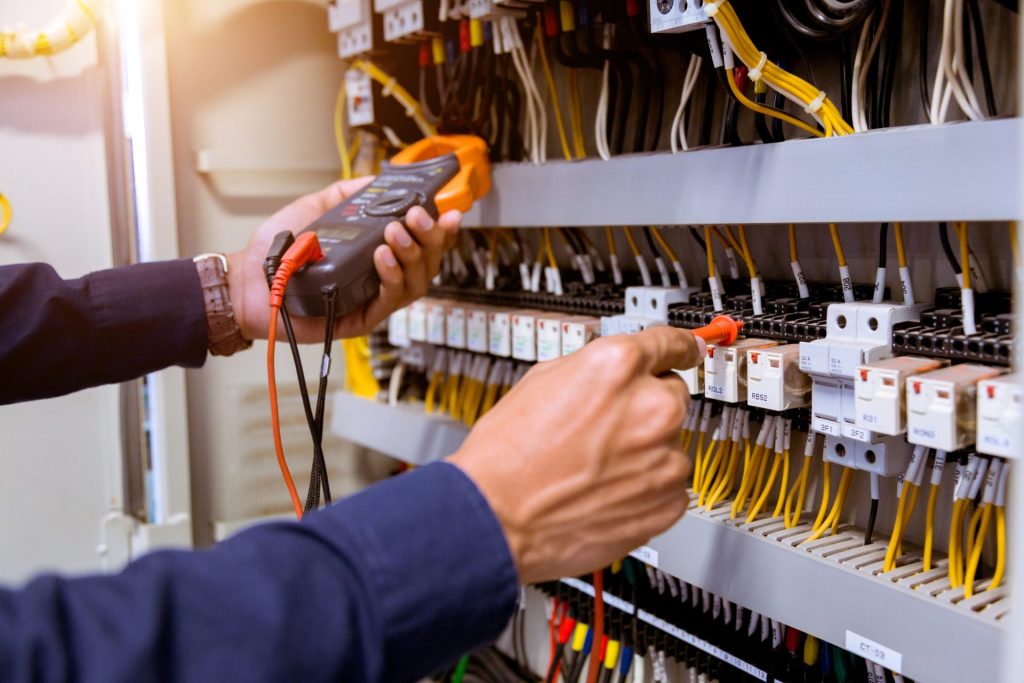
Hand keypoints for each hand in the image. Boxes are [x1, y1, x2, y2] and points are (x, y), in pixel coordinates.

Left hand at [226, 178, 460, 341]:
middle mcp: (381, 277)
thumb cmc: (279, 249)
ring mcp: (374, 299)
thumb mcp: (318, 207)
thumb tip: (378, 179)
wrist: (249, 279)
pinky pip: (390, 301)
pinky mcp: (362, 318)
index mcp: (378, 251)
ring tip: (395, 233)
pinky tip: (382, 256)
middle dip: (430, 238)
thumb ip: (349, 192)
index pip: (422, 242)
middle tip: (417, 217)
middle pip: (428, 263)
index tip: (449, 211)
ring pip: (416, 283)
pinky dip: (391, 277)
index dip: (441, 229)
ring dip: (412, 255)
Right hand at [448, 326, 700, 583]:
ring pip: (668, 443)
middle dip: (643, 408)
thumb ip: (595, 368)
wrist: (497, 519)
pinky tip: (605, 491)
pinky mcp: (669, 502)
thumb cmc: (507, 456)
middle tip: (602, 431)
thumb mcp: (542, 380)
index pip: (670, 343)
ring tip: (595, 468)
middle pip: (671, 395)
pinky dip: (645, 487)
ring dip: (644, 451)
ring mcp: (665, 458)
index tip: (689, 349)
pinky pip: (668, 484)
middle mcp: (651, 408)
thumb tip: (620, 371)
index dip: (679, 347)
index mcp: (618, 367)